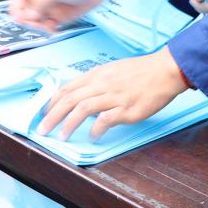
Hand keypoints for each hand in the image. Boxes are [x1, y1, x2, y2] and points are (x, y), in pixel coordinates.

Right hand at [8, 0, 112, 32]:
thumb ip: (40, 2)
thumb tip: (27, 16)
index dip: (15, 7)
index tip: (18, 18)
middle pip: (24, 11)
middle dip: (28, 19)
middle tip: (36, 24)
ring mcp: (48, 6)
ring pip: (35, 20)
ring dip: (38, 26)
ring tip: (48, 26)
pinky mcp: (57, 15)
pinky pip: (46, 25)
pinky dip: (47, 28)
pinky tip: (53, 29)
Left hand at [36, 48, 186, 141]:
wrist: (164, 70)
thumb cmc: (141, 71)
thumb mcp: (113, 70)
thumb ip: (96, 82)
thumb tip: (80, 95)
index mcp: (97, 75)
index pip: (67, 88)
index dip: (52, 102)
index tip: (43, 114)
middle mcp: (102, 84)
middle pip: (70, 100)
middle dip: (52, 116)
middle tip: (42, 130)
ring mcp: (114, 97)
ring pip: (83, 108)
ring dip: (69, 124)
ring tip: (61, 136)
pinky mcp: (127, 109)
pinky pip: (106, 119)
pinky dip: (96, 129)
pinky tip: (93, 137)